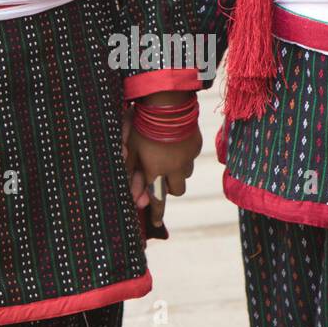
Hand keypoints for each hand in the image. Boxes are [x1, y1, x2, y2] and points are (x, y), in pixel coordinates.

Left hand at [121, 91, 202, 212]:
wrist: (167, 103)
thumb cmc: (142, 125)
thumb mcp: (131, 148)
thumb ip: (131, 172)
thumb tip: (134, 195)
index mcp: (156, 171)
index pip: (156, 199)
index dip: (155, 213)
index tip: (154, 223)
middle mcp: (175, 168)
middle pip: (175, 190)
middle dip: (168, 187)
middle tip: (161, 176)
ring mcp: (188, 157)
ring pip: (184, 173)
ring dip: (177, 170)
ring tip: (167, 154)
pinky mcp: (196, 145)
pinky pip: (190, 156)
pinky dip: (183, 154)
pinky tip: (175, 141)